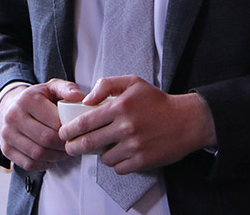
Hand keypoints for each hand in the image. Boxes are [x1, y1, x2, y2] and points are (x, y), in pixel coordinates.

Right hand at [0, 79, 85, 170]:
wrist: (9, 107)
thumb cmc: (35, 98)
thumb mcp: (51, 87)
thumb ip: (67, 89)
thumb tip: (80, 98)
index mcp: (27, 99)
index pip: (55, 122)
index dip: (69, 130)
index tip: (76, 131)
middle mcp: (14, 116)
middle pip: (46, 139)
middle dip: (63, 145)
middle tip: (72, 143)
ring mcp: (8, 134)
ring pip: (38, 154)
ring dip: (55, 156)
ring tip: (63, 150)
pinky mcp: (6, 149)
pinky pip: (28, 163)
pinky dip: (43, 164)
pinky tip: (50, 156)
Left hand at [58, 75, 216, 173]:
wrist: (186, 121)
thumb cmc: (157, 101)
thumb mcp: (133, 82)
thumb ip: (106, 84)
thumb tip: (86, 100)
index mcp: (120, 107)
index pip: (85, 121)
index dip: (70, 130)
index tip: (63, 133)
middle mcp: (125, 127)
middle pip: (88, 143)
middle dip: (74, 147)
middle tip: (70, 147)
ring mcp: (134, 146)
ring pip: (104, 158)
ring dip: (101, 154)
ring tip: (106, 146)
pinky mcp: (142, 161)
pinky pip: (118, 168)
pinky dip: (116, 163)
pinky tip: (121, 154)